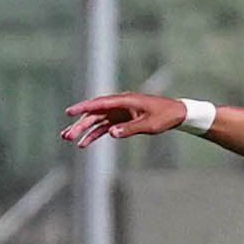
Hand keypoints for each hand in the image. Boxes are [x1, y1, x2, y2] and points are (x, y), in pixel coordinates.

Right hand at [61, 92, 185, 147]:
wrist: (177, 113)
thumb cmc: (165, 116)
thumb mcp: (149, 125)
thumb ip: (129, 129)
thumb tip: (111, 133)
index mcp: (125, 100)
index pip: (100, 104)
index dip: (83, 108)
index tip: (69, 112)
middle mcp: (119, 105)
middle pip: (95, 114)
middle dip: (80, 124)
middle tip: (66, 135)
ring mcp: (120, 112)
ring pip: (97, 121)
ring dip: (84, 130)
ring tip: (69, 138)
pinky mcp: (122, 120)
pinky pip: (105, 127)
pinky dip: (96, 134)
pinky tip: (85, 143)